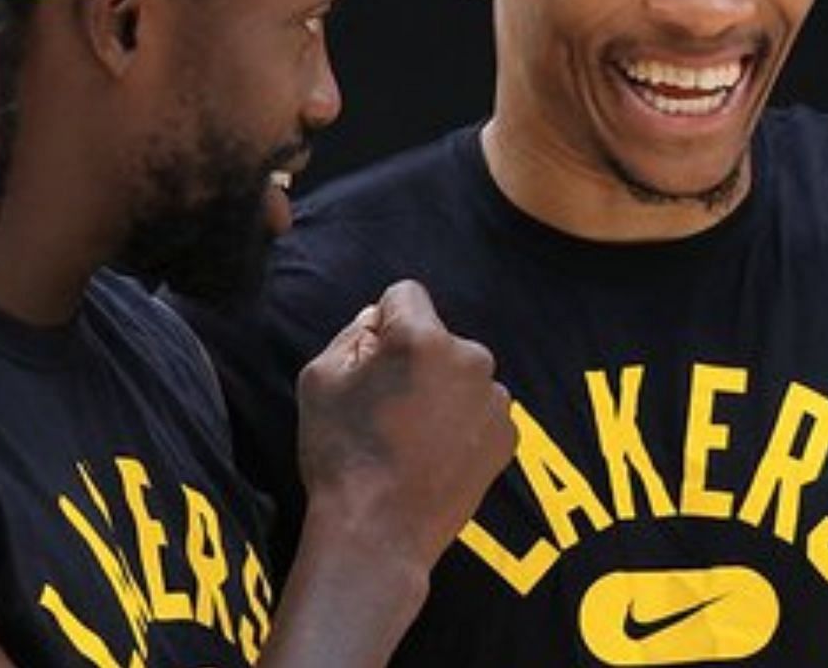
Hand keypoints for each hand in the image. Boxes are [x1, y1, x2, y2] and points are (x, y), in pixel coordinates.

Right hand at [294, 280, 515, 571]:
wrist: (379, 533)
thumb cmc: (342, 454)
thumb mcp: (319, 378)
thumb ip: (351, 334)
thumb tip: (378, 319)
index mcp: (423, 337)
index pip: (405, 294)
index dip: (381, 323)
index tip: (370, 361)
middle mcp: (470, 358)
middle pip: (436, 337)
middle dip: (415, 358)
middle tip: (387, 406)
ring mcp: (495, 399)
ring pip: (460, 374)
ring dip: (441, 390)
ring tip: (410, 437)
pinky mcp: (508, 436)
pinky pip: (479, 410)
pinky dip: (461, 423)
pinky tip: (434, 455)